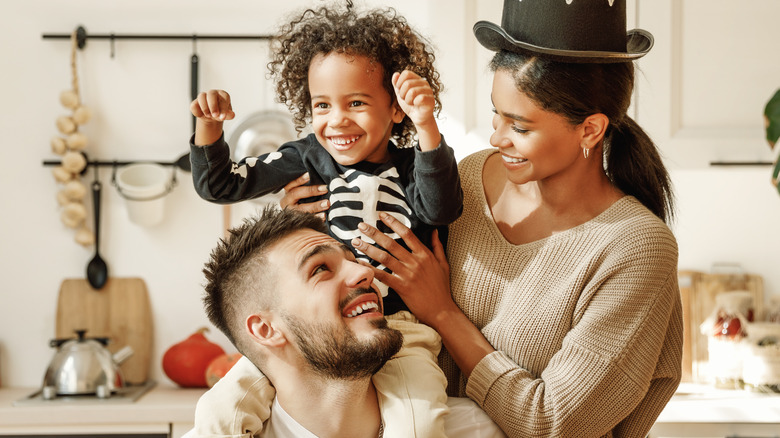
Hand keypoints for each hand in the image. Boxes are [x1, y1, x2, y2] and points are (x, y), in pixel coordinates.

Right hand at [191, 90, 235, 145]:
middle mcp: (213, 93)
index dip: (223, 107)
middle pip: (211, 94)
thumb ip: (229, 115)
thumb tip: (232, 115)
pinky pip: (194, 105)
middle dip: (213, 105)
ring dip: (205, 107)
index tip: (223, 117)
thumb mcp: (226, 115)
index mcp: (223, 95)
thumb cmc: (220, 113)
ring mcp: (203, 96)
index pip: (224, 97)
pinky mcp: (195, 102)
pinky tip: (201, 116)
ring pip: (201, 96)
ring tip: (208, 116)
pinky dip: (197, 111)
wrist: (211, 117)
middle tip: (215, 115)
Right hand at [279, 173, 329, 219]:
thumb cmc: (303, 201)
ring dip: (315, 206)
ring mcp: (290, 213)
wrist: (296, 222)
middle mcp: (286, 202)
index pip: (291, 184)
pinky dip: (316, 218)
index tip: (309, 174)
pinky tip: (324, 216)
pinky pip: (306, 220)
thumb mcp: (302, 193)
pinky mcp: (297, 222)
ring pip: (301, 208)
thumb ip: (309, 186)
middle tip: (325, 188)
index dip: (300, 179)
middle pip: (296, 194)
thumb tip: (322, 178)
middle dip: (311, 191)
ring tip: (327, 203)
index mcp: (287, 193)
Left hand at [350, 212, 455, 326]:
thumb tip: (435, 231)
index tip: (382, 215)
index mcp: (425, 254)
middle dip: (374, 232)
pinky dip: (371, 269)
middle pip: (391, 243)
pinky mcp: (401, 287)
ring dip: (368, 248)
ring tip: (356, 241)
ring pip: (384, 257)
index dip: (393, 222)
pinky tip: (360, 263)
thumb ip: (437, 246)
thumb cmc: (442, 287)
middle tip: (361, 225)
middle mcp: (415, 262)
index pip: (407, 233)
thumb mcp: (443, 264)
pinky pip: (383, 276)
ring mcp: (408, 274)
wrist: (442, 310)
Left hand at [392, 71, 435, 127]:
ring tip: (410, 103)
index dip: (399, 83)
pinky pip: (420, 98)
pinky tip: (416, 105)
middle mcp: (424, 82)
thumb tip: (396, 74)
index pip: (406, 73)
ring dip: (407, 100)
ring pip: (412, 92)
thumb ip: (396, 84)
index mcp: (416, 79)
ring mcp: (428, 91)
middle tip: (406, 99)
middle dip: (402, 94)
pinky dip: (414, 103)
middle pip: (407, 83)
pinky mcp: (431, 100)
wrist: (417, 117)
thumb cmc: (409, 104)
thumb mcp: (400, 93)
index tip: (400, 91)